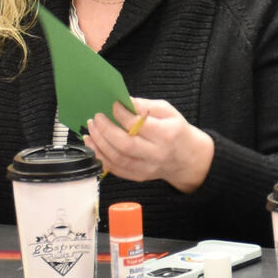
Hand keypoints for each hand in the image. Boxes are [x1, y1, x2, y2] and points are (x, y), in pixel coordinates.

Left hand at [83, 97, 213, 191]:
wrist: (186, 158)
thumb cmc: (176, 131)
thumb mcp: (168, 112)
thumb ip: (146, 105)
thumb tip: (123, 101)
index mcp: (166, 134)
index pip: (138, 124)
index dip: (121, 114)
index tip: (113, 105)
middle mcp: (156, 153)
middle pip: (125, 144)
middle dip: (105, 130)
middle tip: (96, 118)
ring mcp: (147, 168)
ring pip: (116, 158)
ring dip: (98, 143)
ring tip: (91, 130)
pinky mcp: (138, 176)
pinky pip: (115, 169)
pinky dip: (100, 156)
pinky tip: (93, 145)